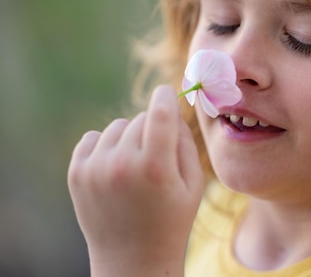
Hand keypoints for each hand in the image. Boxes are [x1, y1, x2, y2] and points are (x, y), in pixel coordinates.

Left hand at [67, 85, 204, 276]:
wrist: (132, 260)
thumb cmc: (172, 220)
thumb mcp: (193, 183)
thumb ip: (185, 142)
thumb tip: (170, 108)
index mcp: (156, 167)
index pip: (160, 112)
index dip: (165, 97)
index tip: (165, 91)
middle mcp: (122, 164)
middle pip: (141, 119)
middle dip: (152, 129)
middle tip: (157, 157)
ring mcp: (96, 169)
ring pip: (117, 127)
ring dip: (129, 137)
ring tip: (136, 166)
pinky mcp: (77, 173)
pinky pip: (93, 137)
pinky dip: (106, 145)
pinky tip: (115, 167)